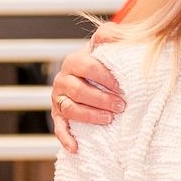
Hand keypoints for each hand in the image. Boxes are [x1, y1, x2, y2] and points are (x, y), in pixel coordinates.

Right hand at [51, 37, 125, 154]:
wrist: (93, 77)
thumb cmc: (103, 63)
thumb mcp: (106, 46)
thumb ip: (109, 35)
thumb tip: (111, 33)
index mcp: (74, 61)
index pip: (86, 66)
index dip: (104, 77)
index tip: (122, 87)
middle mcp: (63, 80)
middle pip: (78, 90)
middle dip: (101, 99)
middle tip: (121, 106)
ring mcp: (59, 98)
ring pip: (70, 109)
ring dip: (90, 116)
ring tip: (109, 120)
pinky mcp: (58, 115)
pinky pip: (59, 128)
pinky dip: (65, 138)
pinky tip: (75, 147)